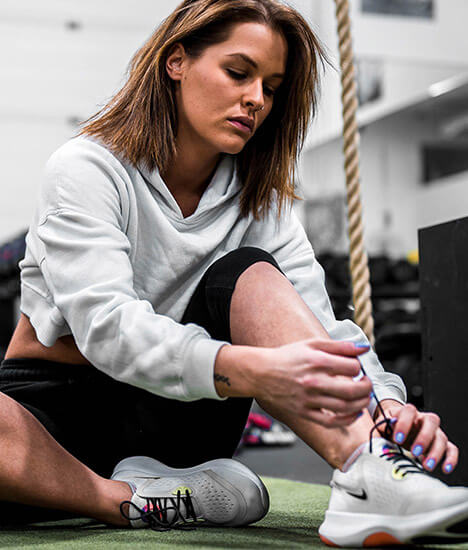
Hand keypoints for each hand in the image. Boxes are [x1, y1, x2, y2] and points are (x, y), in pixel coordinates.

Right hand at [253, 338, 372, 428]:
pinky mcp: (305, 412)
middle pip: (353, 389)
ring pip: (346, 407)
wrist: (261, 373)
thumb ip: (339, 346)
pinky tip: (354, 413)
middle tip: (367, 382)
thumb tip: (362, 347)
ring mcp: (309, 399)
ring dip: (361, 402)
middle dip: (367, 386)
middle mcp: (314, 381)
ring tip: (363, 396)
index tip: (357, 367)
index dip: (359, 366)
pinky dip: (347, 419)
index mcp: (317, 361)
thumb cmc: (286, 357)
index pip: (352, 367)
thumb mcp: (311, 344)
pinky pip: (331, 422)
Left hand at [374, 400, 457, 473]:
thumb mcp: (383, 422)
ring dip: (435, 452)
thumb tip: (388, 424)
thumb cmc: (390, 425)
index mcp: (408, 412)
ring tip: (426, 465)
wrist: (397, 426)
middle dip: (424, 437)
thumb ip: (384, 423)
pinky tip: (445, 468)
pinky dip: (450, 458)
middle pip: (431, 422)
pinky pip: (451, 449)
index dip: (404, 424)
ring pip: (441, 438)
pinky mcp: (441, 443)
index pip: (409, 411)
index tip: (397, 438)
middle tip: (414, 451)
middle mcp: (424, 419)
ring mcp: (434, 431)